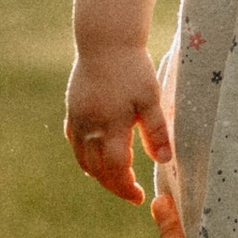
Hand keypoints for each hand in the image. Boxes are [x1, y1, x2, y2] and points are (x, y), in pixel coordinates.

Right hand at [69, 40, 170, 203]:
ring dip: (99, 174)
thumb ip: (156, 130)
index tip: (139, 197)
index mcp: (110, 125)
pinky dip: (85, 156)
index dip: (126, 187)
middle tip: (131, 192)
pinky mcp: (72, 109)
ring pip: (83, 159)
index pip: (115, 169)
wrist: (105, 40)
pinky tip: (96, 157)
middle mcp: (89, 127)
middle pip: (97, 169)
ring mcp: (77, 119)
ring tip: (116, 178)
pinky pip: (75, 142)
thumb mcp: (150, 98)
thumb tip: (165, 160)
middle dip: (114, 185)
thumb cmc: (133, 68)